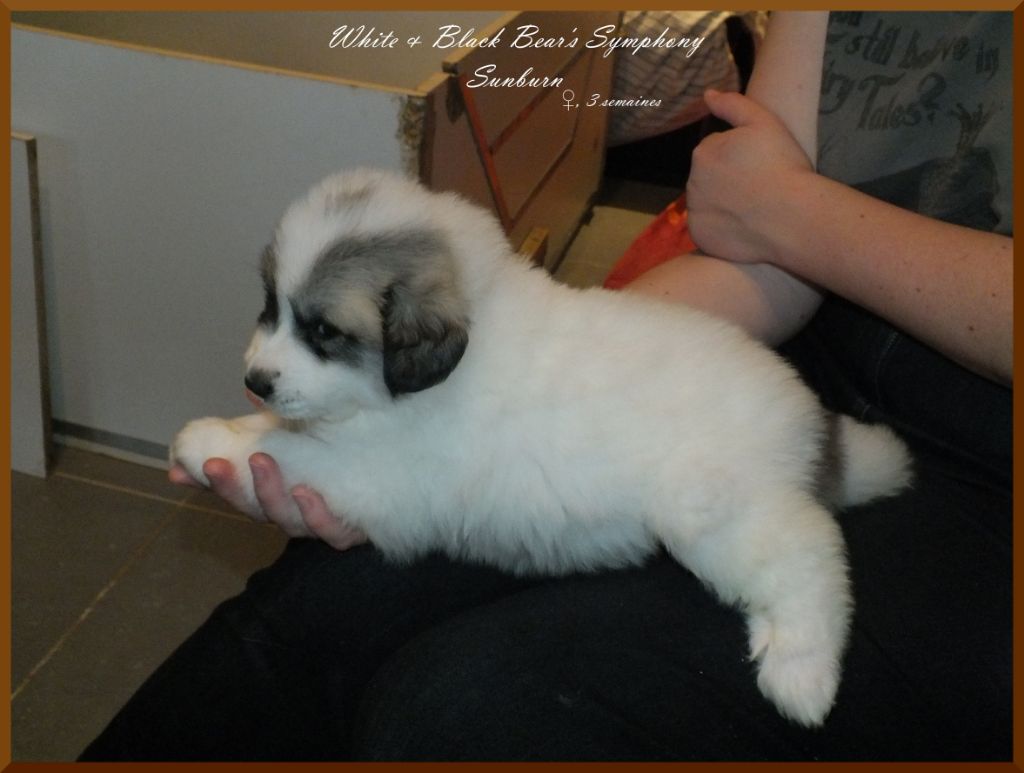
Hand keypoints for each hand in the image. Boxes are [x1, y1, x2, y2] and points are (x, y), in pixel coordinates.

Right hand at [169, 454, 367, 549]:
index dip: (211, 483)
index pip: (235, 492)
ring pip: (289, 520)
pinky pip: (332, 532)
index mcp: (270, 491)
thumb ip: (236, 439)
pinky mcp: (350, 528)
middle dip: (233, 488)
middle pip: (255, 509)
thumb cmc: (323, 447)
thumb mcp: (276, 436)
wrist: (384, 463)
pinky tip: (306, 493)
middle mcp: (290, 510)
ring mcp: (319, 521)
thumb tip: (180, 457)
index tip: (185, 468)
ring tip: (262, 462)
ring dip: (270, 494)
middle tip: (217, 465)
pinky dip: (317, 516)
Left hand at [686, 89, 815, 265]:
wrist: (793, 217)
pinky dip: (720, 229)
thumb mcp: (763, 122)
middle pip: (709, 178)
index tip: (760, 165)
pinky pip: (708, 229)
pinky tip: (744, 227)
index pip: (715, 151)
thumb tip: (707, 95)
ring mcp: (694, 212)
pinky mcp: (700, 237)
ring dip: (723, 203)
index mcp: (703, 152)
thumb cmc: (782, 166)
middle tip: (758, 187)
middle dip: (727, 179)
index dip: (739, 157)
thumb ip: (732, 104)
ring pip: (707, 203)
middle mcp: (691, 182)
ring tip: (753, 208)